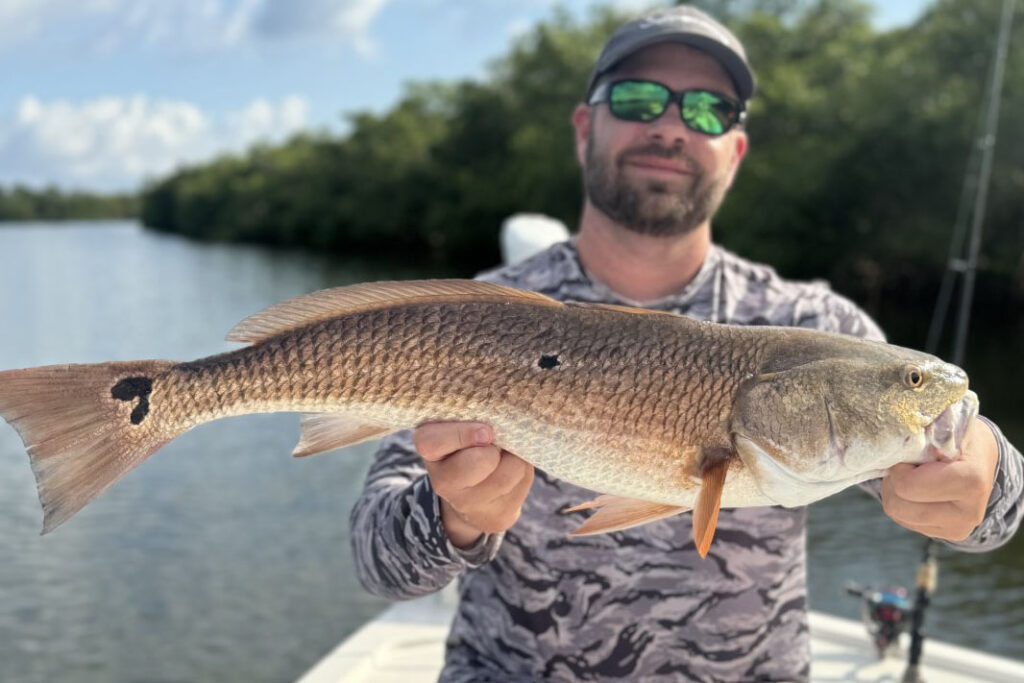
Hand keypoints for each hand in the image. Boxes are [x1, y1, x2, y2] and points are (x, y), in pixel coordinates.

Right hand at [413, 421, 533, 547]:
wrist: (475, 489)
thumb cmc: (470, 441)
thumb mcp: (463, 422)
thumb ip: (476, 416)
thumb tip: (506, 421)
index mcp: (428, 448)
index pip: (433, 442)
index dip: (463, 435)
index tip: (486, 431)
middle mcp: (441, 482)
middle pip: (479, 461)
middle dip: (495, 448)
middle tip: (494, 443)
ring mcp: (467, 506)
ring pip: (508, 472)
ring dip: (514, 457)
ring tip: (505, 454)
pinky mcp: (494, 519)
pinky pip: (522, 483)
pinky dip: (523, 470)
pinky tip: (511, 470)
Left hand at [882, 417, 998, 540]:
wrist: (980, 456)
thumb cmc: (956, 435)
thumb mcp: (942, 424)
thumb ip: (920, 430)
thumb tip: (889, 433)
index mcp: (970, 480)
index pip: (908, 486)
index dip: (900, 468)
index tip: (911, 454)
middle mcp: (969, 512)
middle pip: (898, 505)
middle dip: (894, 482)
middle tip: (907, 465)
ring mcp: (959, 528)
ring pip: (898, 515)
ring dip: (896, 493)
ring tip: (914, 475)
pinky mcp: (947, 535)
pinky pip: (905, 521)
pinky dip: (904, 503)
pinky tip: (920, 489)